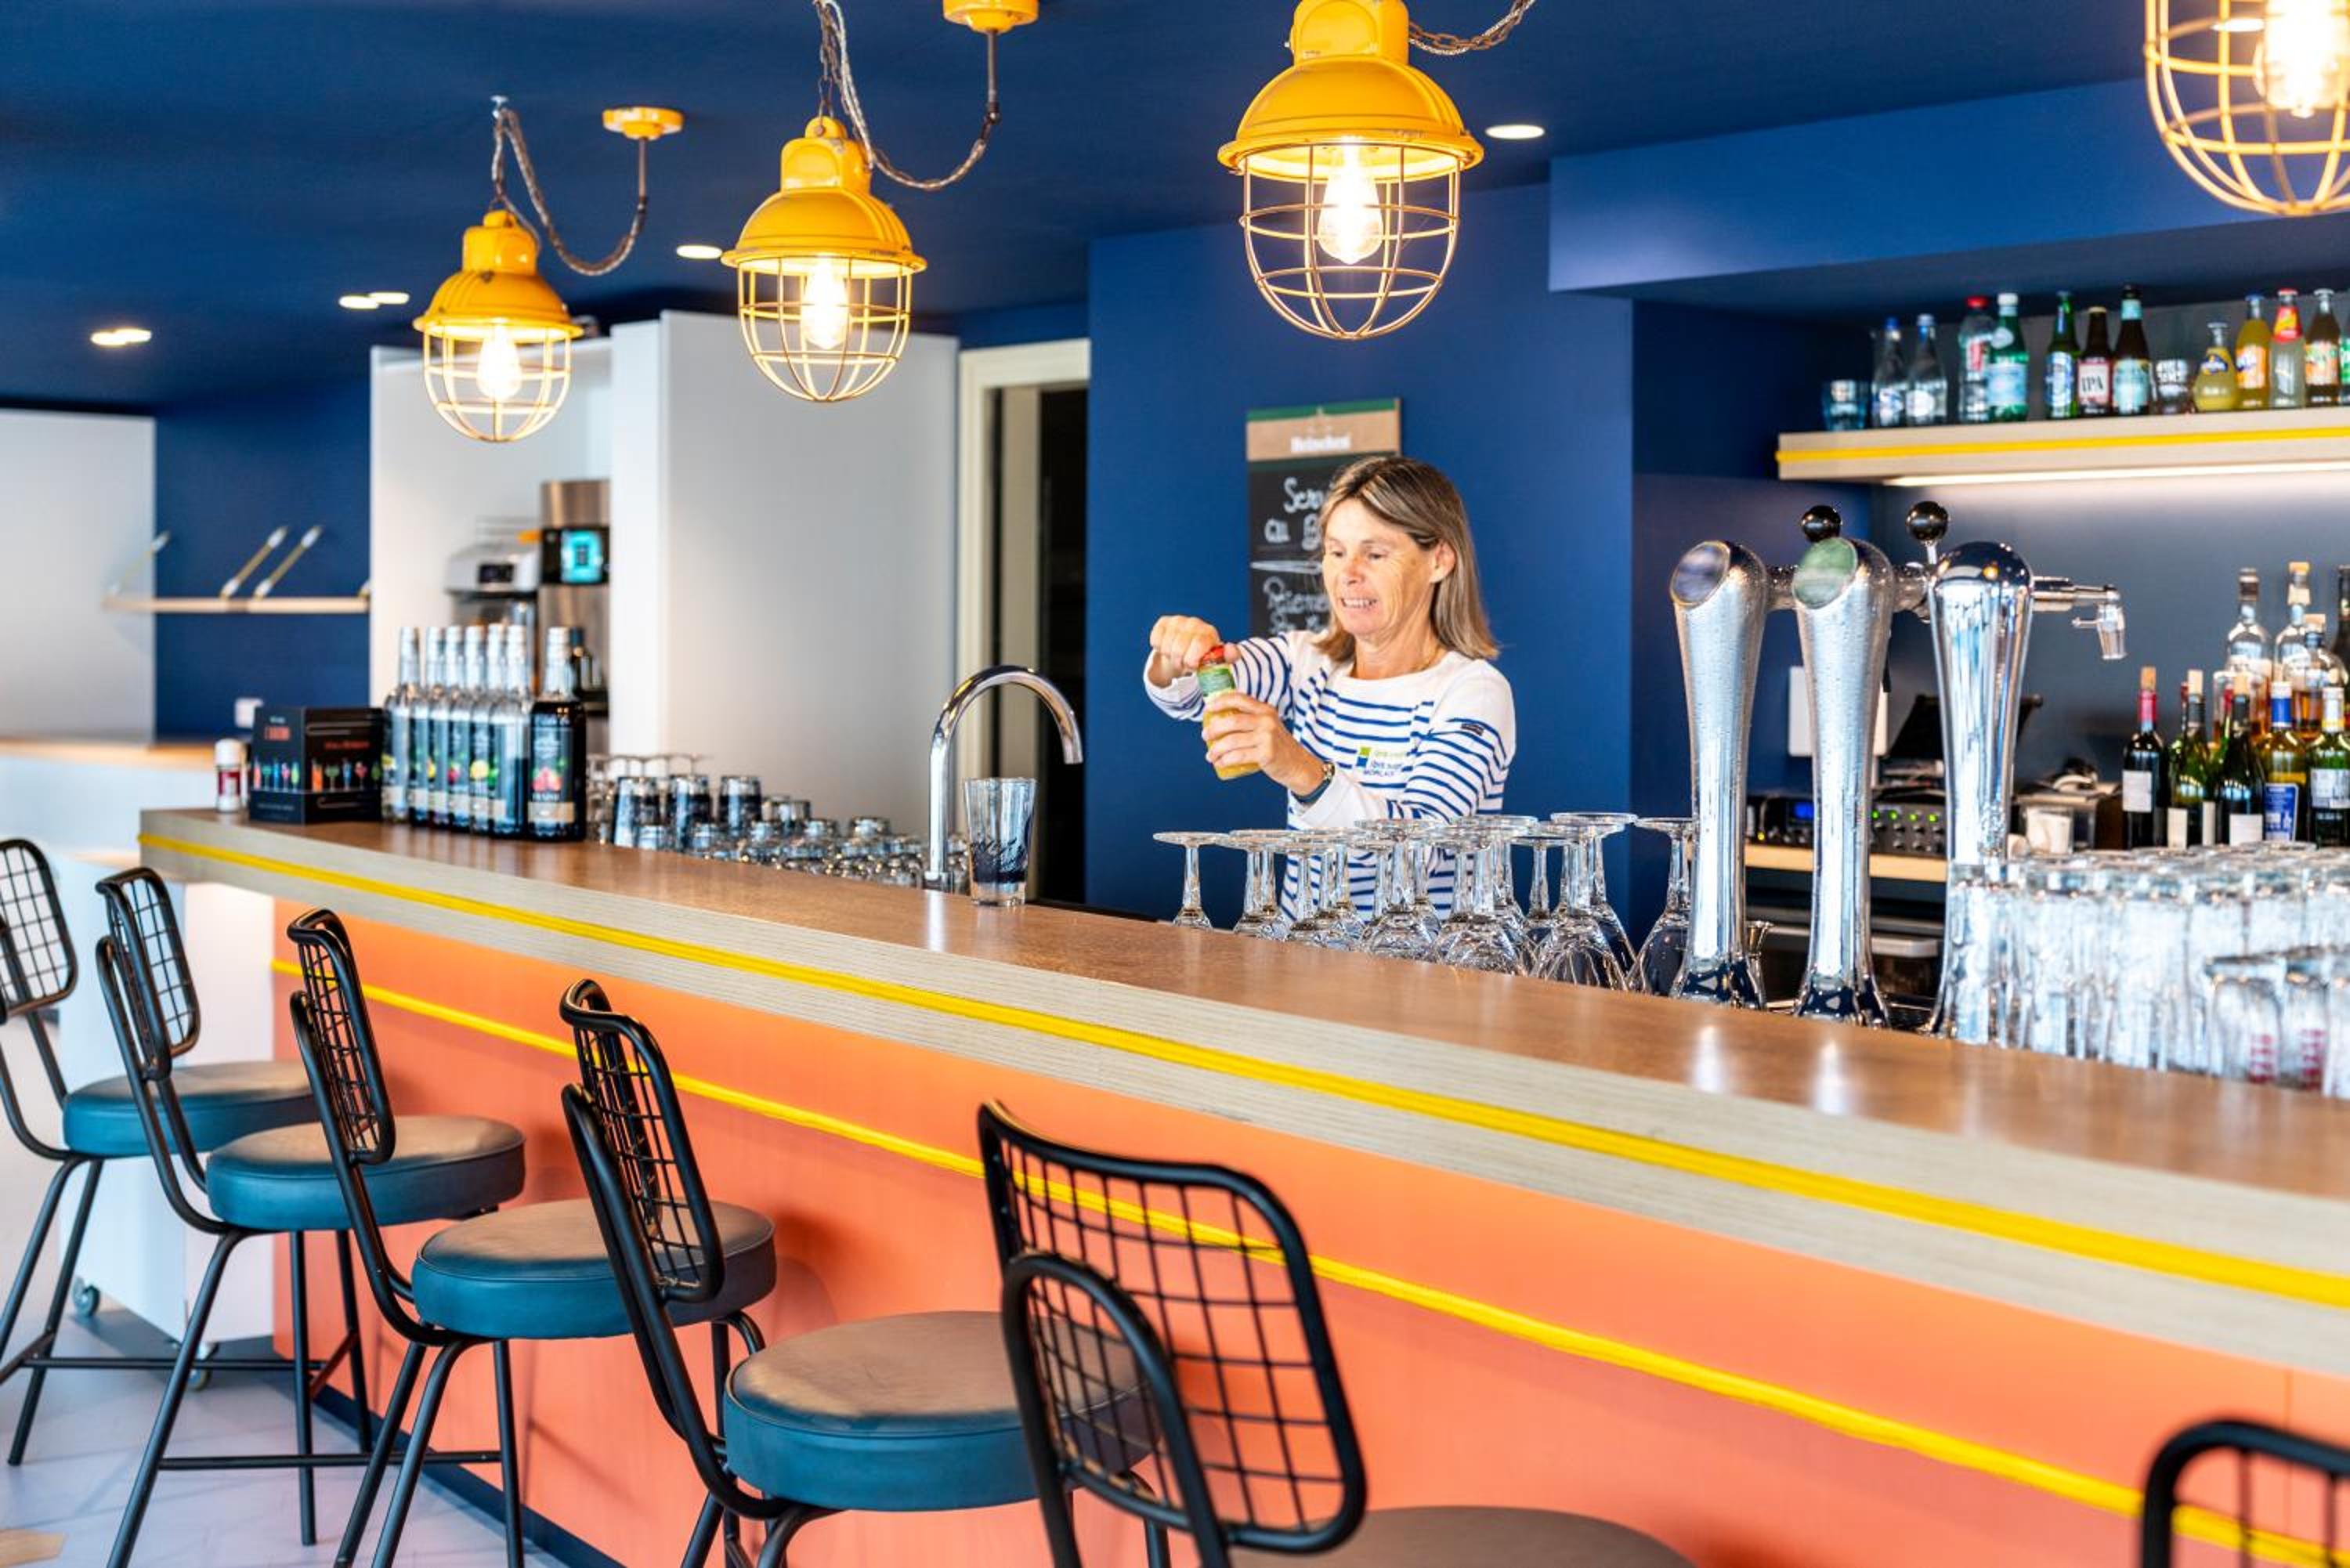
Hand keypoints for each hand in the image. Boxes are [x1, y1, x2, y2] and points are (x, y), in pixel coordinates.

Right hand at [1147, 615, 1222, 686]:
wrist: (1187, 650)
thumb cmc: (1204, 656)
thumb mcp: (1218, 659)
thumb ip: (1229, 656)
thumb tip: (1232, 650)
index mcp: (1208, 632)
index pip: (1198, 644)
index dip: (1192, 660)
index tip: (1192, 666)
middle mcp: (1194, 623)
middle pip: (1178, 648)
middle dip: (1180, 662)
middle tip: (1184, 664)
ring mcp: (1178, 620)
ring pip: (1166, 646)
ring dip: (1170, 658)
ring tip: (1178, 658)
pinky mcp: (1164, 621)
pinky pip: (1155, 641)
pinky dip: (1160, 650)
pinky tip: (1168, 648)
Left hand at [1202, 692, 1322, 794]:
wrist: (1297, 764)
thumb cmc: (1277, 745)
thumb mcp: (1268, 726)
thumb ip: (1250, 719)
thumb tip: (1219, 719)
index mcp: (1265, 710)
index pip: (1239, 699)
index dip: (1220, 701)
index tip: (1207, 708)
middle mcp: (1267, 721)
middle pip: (1232, 721)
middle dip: (1213, 729)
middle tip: (1205, 736)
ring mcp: (1267, 737)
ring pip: (1232, 741)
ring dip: (1216, 749)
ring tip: (1210, 755)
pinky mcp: (1266, 754)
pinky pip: (1238, 756)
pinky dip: (1225, 760)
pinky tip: (1220, 763)